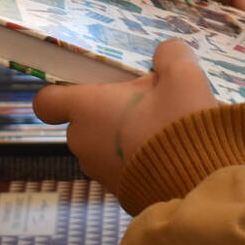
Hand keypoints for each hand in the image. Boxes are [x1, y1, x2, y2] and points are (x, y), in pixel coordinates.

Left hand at [32, 40, 219, 194]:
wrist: (198, 185)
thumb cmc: (179, 125)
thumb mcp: (183, 75)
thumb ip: (169, 54)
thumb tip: (166, 53)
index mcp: (86, 109)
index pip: (46, 101)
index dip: (61, 91)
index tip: (88, 86)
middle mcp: (82, 142)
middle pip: (83, 120)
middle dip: (110, 110)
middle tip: (147, 102)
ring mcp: (98, 171)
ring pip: (103, 144)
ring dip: (124, 135)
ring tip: (163, 128)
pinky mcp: (119, 192)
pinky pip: (121, 167)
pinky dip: (138, 158)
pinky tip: (168, 152)